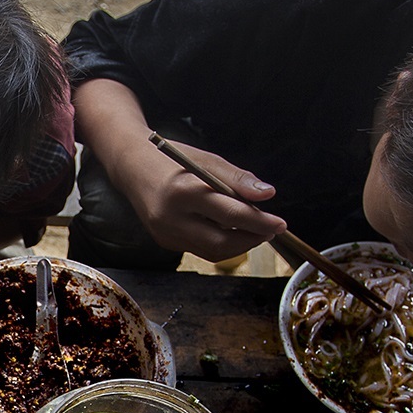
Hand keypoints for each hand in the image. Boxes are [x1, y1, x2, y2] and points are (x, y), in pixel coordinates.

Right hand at [117, 140, 285, 262]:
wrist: (131, 168)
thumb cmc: (173, 160)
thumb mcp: (207, 160)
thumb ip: (238, 179)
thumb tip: (267, 195)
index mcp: (183, 191)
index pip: (230, 214)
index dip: (259, 222)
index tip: (280, 223)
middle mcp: (171, 218)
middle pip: (222, 242)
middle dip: (251, 239)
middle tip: (271, 230)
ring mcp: (166, 234)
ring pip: (212, 252)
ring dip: (239, 245)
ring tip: (254, 231)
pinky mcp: (164, 242)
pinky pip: (200, 249)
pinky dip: (221, 243)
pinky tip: (230, 230)